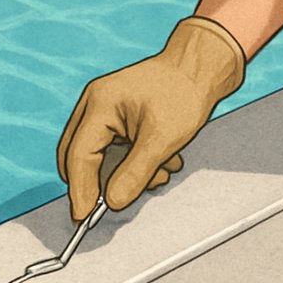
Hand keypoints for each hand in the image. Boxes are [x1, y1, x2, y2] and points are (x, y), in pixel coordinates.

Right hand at [56, 17, 243, 221]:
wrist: (203, 66)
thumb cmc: (185, 92)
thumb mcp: (163, 139)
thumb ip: (135, 173)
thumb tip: (112, 202)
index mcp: (100, 104)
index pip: (78, 155)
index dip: (80, 189)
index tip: (83, 217)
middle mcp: (96, 105)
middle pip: (82, 156)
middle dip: (103, 181)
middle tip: (119, 201)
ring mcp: (107, 109)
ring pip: (103, 156)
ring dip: (129, 172)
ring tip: (162, 171)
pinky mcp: (121, 116)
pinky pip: (117, 148)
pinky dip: (137, 161)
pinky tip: (164, 160)